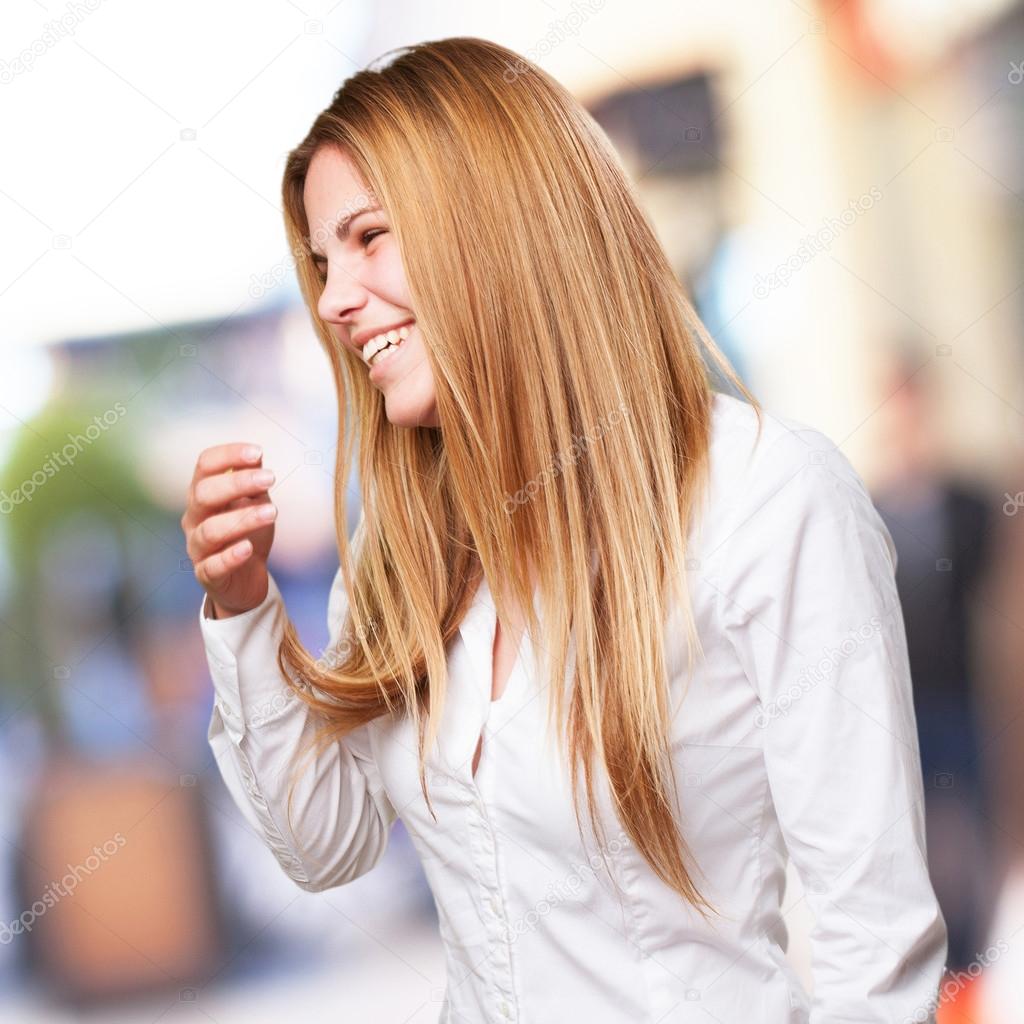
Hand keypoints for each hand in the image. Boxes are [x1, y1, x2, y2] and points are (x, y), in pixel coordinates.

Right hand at [181, 443, 276, 618]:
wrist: (246, 579)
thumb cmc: (247, 533)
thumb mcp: (254, 503)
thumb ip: (253, 482)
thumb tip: (257, 456)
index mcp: (202, 494)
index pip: (205, 466)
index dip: (228, 456)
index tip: (258, 452)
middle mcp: (194, 518)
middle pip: (203, 494)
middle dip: (237, 483)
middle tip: (271, 478)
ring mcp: (198, 547)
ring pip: (211, 530)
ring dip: (243, 518)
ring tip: (272, 511)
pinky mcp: (207, 575)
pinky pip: (213, 566)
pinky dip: (230, 556)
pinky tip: (248, 548)